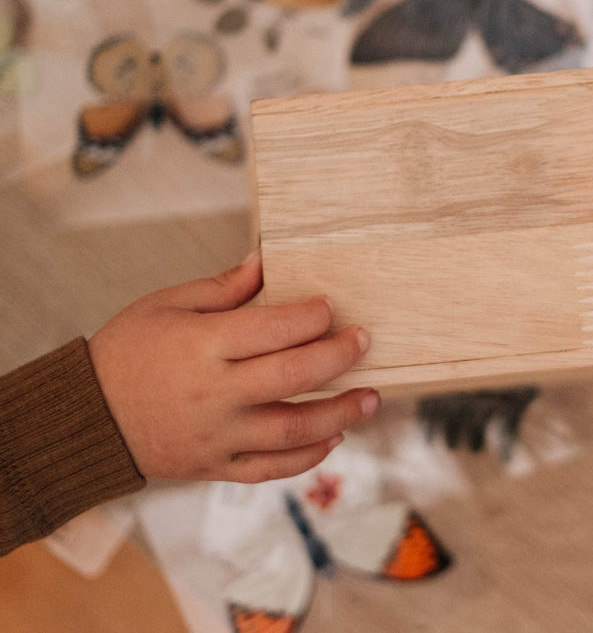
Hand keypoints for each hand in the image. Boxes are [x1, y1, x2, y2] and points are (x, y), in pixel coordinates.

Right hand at [87, 249, 378, 483]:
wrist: (85, 418)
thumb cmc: (126, 350)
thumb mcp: (167, 304)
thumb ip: (223, 287)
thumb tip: (265, 260)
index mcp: (203, 346)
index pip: (274, 329)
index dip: (312, 316)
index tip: (330, 306)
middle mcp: (215, 393)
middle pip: (293, 376)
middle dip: (339, 357)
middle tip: (364, 341)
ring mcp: (217, 435)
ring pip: (292, 429)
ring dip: (340, 413)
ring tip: (371, 397)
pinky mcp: (214, 466)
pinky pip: (270, 468)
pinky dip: (306, 457)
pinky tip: (333, 438)